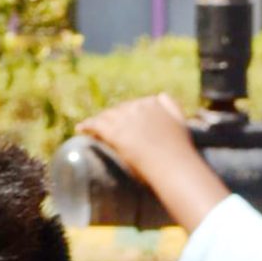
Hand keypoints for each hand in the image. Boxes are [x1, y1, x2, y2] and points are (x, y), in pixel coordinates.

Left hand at [75, 93, 228, 231]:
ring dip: (98, 122)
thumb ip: (173, 109)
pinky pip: (96, 125)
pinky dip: (87, 127)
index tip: (122, 121)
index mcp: (155, 104)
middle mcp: (139, 107)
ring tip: (91, 130)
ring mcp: (125, 119)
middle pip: (119, 110)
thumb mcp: (181, 123)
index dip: (126, 113)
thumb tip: (162, 96)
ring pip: (106, 117)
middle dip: (111, 118)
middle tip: (105, 129)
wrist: (173, 164)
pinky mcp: (114, 131)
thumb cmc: (179, 152)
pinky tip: (80, 130)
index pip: (135, 105)